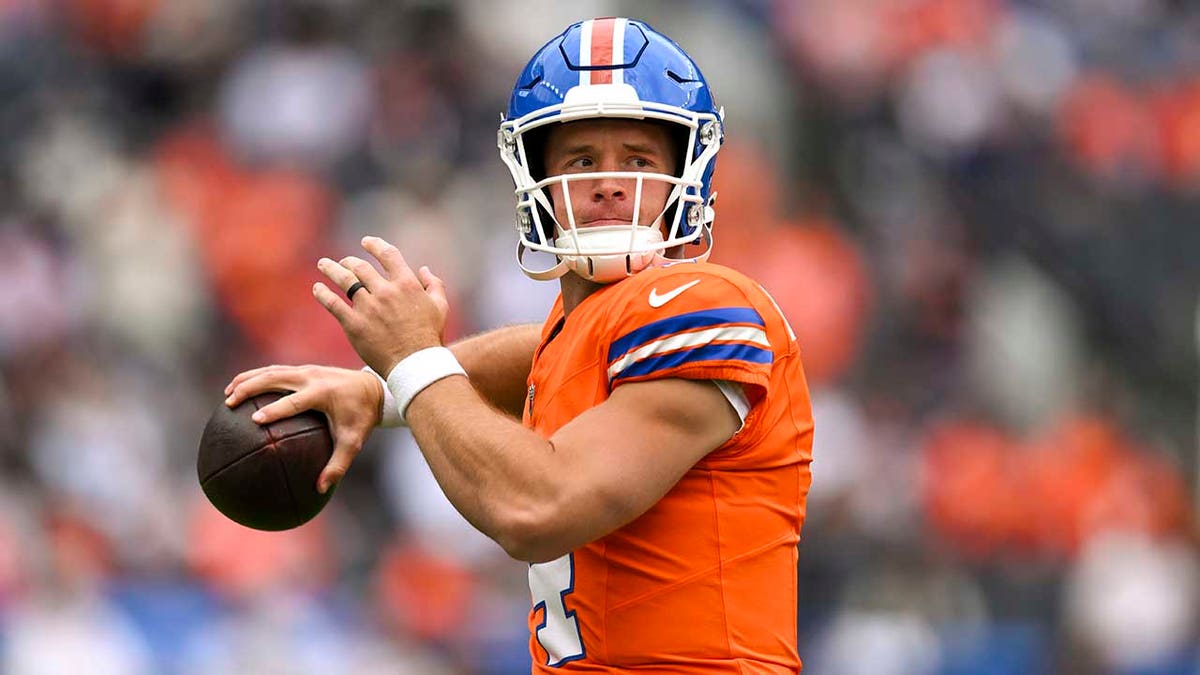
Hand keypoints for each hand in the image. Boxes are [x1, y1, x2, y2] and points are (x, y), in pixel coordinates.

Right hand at [223, 365, 382, 492]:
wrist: (373, 388)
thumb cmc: (362, 417)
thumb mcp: (353, 442)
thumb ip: (338, 465)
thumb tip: (320, 489)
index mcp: (322, 393)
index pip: (293, 401)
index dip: (274, 410)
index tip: (254, 420)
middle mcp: (311, 377)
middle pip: (274, 377)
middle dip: (249, 388)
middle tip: (229, 403)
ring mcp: (306, 370)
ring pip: (270, 370)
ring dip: (247, 379)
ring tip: (228, 394)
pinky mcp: (303, 370)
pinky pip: (275, 371)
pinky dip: (256, 376)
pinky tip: (242, 388)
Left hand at [314, 236, 449, 375]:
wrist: (415, 364)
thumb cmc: (429, 336)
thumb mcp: (440, 307)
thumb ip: (434, 285)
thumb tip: (424, 269)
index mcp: (406, 284)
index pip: (387, 254)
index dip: (375, 244)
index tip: (366, 242)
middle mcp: (385, 291)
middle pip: (360, 266)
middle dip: (349, 261)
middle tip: (343, 261)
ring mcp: (368, 307)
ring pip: (344, 280)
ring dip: (331, 269)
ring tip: (323, 265)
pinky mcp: (354, 324)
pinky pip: (333, 304)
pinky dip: (323, 293)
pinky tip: (317, 288)